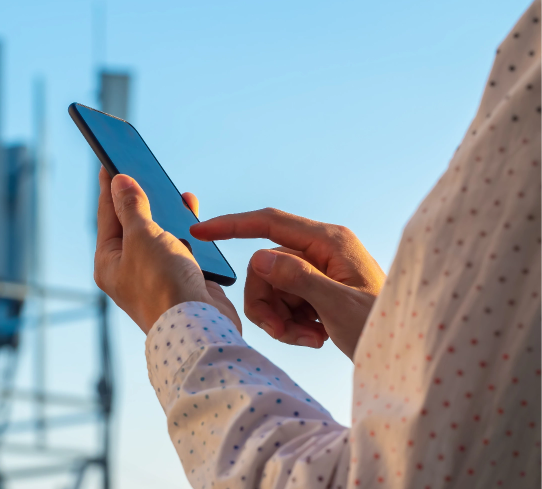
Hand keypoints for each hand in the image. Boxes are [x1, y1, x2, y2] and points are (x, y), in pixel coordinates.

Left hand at [94, 168, 240, 333]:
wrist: (199, 326)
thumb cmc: (162, 284)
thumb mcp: (142, 237)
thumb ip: (131, 207)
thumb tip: (118, 182)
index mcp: (109, 261)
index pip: (107, 215)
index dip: (110, 185)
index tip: (109, 159)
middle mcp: (129, 269)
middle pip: (133, 223)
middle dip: (141, 196)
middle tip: (142, 167)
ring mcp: (156, 275)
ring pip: (160, 234)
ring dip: (168, 213)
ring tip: (173, 191)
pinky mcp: (182, 279)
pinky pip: (182, 247)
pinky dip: (188, 230)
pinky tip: (193, 216)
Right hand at [191, 208, 384, 359]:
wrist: (406, 356)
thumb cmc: (383, 329)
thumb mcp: (339, 307)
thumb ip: (299, 279)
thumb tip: (259, 258)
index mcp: (330, 241)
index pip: (270, 223)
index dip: (232, 225)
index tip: (200, 232)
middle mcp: (322, 250)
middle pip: (265, 266)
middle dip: (266, 302)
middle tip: (283, 333)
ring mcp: (319, 270)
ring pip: (271, 287)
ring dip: (280, 318)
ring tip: (307, 339)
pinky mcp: (317, 290)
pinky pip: (284, 302)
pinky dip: (291, 324)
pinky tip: (315, 337)